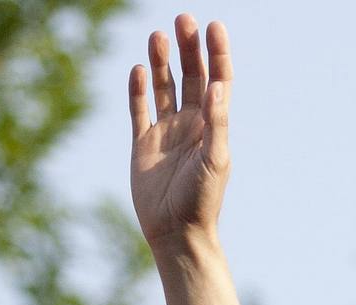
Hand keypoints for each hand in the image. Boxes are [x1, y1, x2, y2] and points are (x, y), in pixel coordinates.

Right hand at [130, 14, 231, 249]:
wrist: (176, 232)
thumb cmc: (202, 199)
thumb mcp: (215, 160)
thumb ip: (217, 123)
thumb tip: (217, 86)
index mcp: (213, 127)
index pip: (217, 81)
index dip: (217, 54)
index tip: (215, 26)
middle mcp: (190, 124)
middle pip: (190, 77)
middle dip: (188, 48)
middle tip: (183, 18)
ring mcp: (165, 132)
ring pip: (164, 87)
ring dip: (162, 61)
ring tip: (158, 35)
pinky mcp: (143, 143)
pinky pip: (139, 109)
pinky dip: (138, 89)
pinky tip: (138, 69)